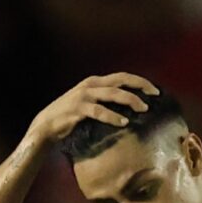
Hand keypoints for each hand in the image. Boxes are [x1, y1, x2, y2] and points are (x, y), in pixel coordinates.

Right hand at [25, 74, 157, 149]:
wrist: (46, 125)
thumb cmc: (70, 116)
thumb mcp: (89, 103)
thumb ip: (105, 101)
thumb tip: (128, 108)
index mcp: (95, 82)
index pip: (122, 77)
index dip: (140, 81)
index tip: (155, 91)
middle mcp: (91, 85)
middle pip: (121, 80)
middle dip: (140, 86)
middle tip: (154, 96)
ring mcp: (84, 95)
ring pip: (113, 93)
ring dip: (131, 100)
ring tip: (144, 109)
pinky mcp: (78, 108)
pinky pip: (99, 111)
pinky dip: (113, 116)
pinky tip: (123, 122)